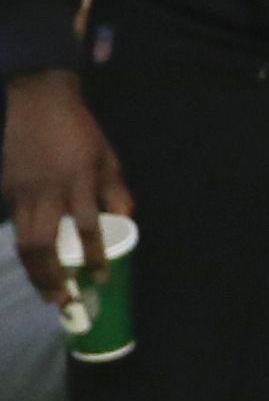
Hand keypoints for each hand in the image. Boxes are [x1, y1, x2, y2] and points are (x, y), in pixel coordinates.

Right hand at [4, 70, 126, 308]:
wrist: (36, 99)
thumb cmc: (77, 129)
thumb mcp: (107, 155)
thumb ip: (115, 189)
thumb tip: (125, 220)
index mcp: (78, 183)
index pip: (87, 229)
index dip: (94, 257)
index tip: (101, 279)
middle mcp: (48, 192)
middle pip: (44, 245)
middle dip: (53, 277)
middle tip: (62, 301)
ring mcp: (22, 192)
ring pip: (24, 240)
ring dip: (35, 271)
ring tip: (46, 292)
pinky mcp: (6, 188)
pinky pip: (14, 224)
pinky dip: (22, 248)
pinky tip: (30, 265)